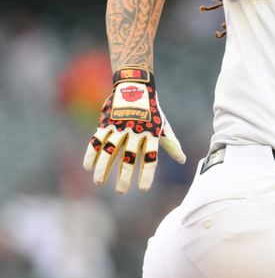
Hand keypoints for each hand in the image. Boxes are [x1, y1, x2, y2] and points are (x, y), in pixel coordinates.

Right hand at [82, 67, 185, 192]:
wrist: (135, 86)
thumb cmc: (152, 110)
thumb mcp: (163, 126)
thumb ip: (171, 144)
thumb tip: (183, 160)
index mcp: (151, 134)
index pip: (151, 158)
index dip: (147, 174)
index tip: (143, 189)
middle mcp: (136, 132)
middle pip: (130, 158)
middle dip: (125, 176)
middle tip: (122, 191)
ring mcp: (119, 127)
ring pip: (110, 151)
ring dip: (103, 168)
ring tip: (99, 182)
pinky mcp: (106, 123)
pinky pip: (96, 141)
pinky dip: (91, 154)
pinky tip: (88, 167)